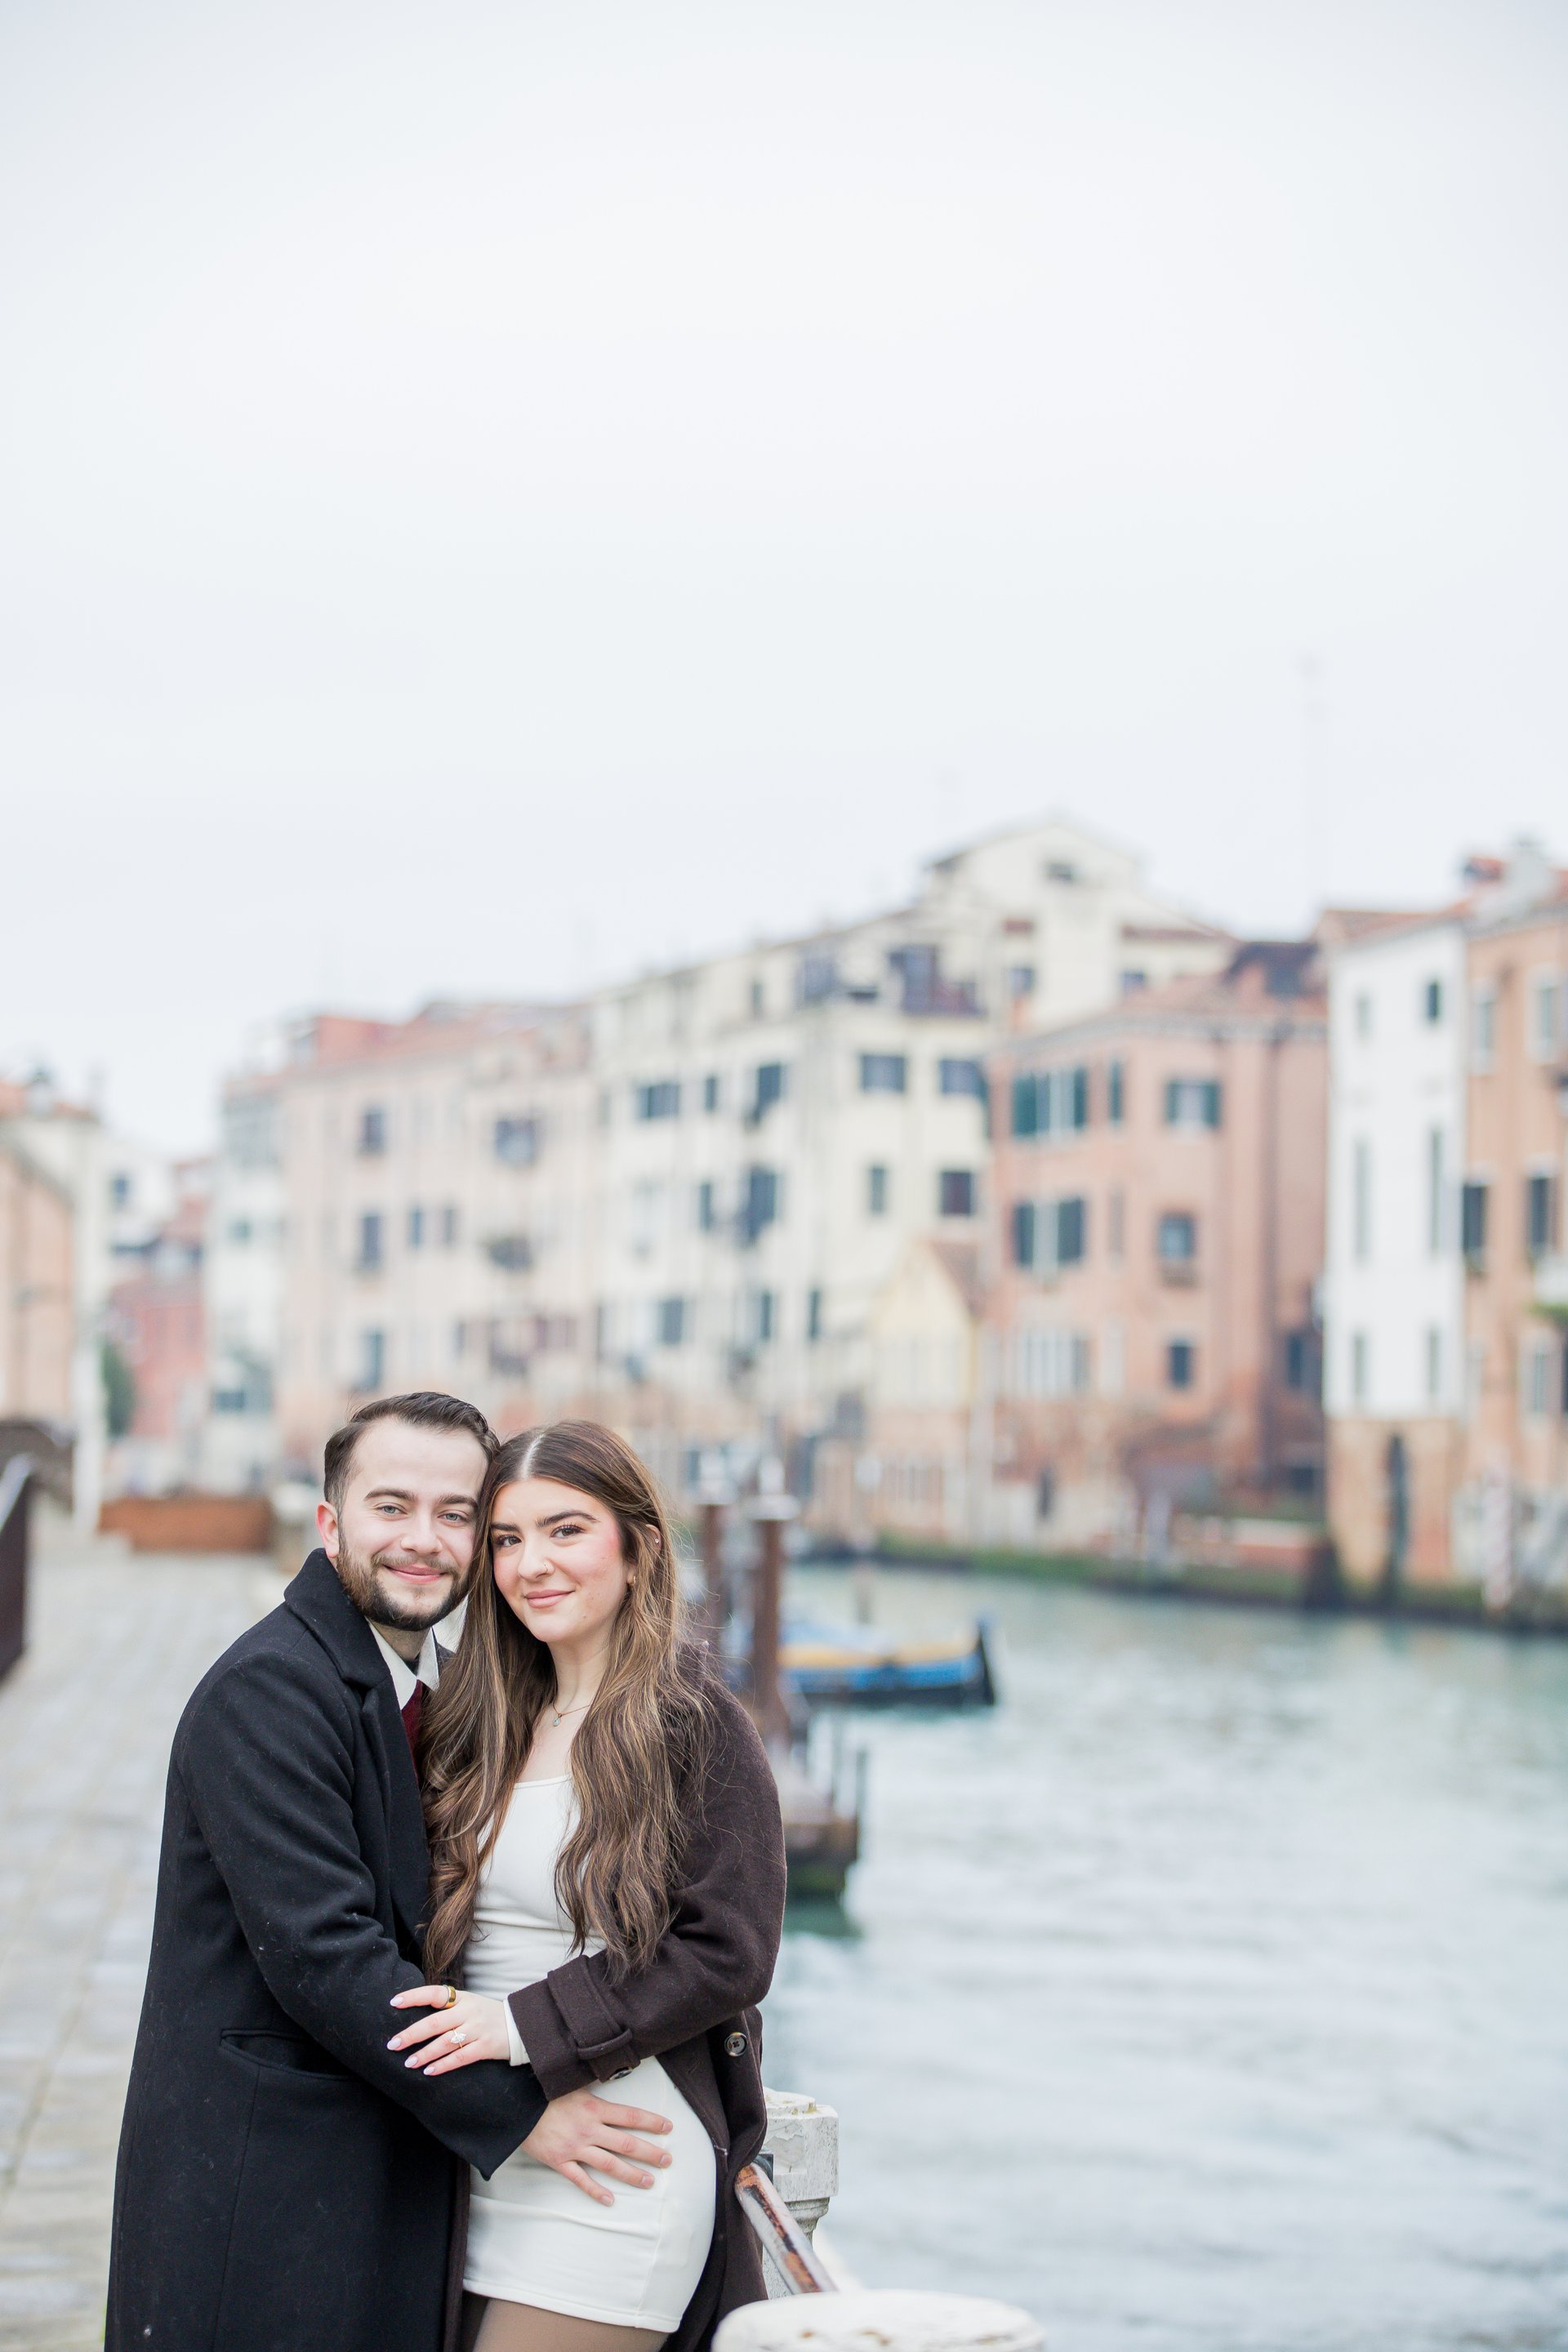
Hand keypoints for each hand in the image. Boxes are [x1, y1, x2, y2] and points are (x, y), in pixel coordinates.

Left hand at [388, 1985, 511, 2073]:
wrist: (521, 2025)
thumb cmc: (487, 2015)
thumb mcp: (470, 2004)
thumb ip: (447, 2008)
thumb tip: (415, 2017)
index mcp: (463, 1997)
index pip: (435, 1993)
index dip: (414, 1997)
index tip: (394, 2003)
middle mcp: (469, 2011)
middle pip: (435, 2022)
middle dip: (411, 2034)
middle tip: (393, 2044)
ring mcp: (478, 2029)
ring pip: (445, 2042)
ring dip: (424, 2054)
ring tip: (408, 2063)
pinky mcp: (485, 2047)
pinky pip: (460, 2057)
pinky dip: (443, 2065)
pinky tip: (429, 2071)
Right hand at [521, 2085, 674, 2206]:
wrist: (515, 2106)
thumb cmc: (543, 2092)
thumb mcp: (572, 2085)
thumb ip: (593, 2090)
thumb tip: (612, 2077)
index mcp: (593, 2108)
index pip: (630, 2115)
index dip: (651, 2122)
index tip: (668, 2128)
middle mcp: (588, 2129)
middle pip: (625, 2143)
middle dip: (649, 2152)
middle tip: (667, 2160)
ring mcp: (575, 2147)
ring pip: (609, 2164)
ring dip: (631, 2174)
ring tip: (649, 2182)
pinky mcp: (560, 2161)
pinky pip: (581, 2180)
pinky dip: (596, 2191)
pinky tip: (610, 2200)